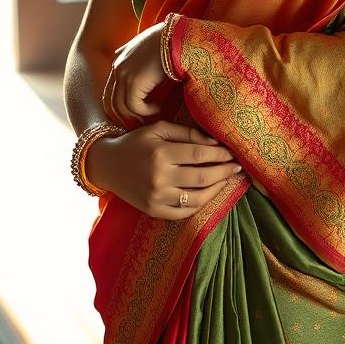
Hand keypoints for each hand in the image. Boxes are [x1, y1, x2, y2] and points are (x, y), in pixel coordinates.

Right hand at [86, 120, 243, 219]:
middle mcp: (160, 178)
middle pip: (202, 178)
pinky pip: (184, 213)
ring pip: (197, 199)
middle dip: (224, 172)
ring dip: (217, 190)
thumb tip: (214, 142)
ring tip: (227, 180)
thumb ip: (186, 134)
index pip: (199, 155)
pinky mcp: (153, 211)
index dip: (220, 154)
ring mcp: (156, 198)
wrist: (107, 165)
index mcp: (161, 154)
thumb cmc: (135, 142)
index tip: (232, 153)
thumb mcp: (158, 130)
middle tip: (237, 167)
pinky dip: (200, 204)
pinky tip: (209, 194)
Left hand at [102, 21, 169, 126]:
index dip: (119, 105)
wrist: (175, 37)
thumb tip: (145, 77)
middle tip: (139, 122)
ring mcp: (122, 75)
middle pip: (110, 101)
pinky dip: (145, 111)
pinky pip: (134, 106)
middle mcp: (116, 67)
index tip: (133, 113)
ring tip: (152, 113)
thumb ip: (141, 61)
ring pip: (121, 107)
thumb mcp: (149, 50)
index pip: (110, 89)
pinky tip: (157, 108)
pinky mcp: (133, 82)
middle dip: (122, 116)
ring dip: (137, 115)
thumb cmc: (168, 42)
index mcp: (118, 59)